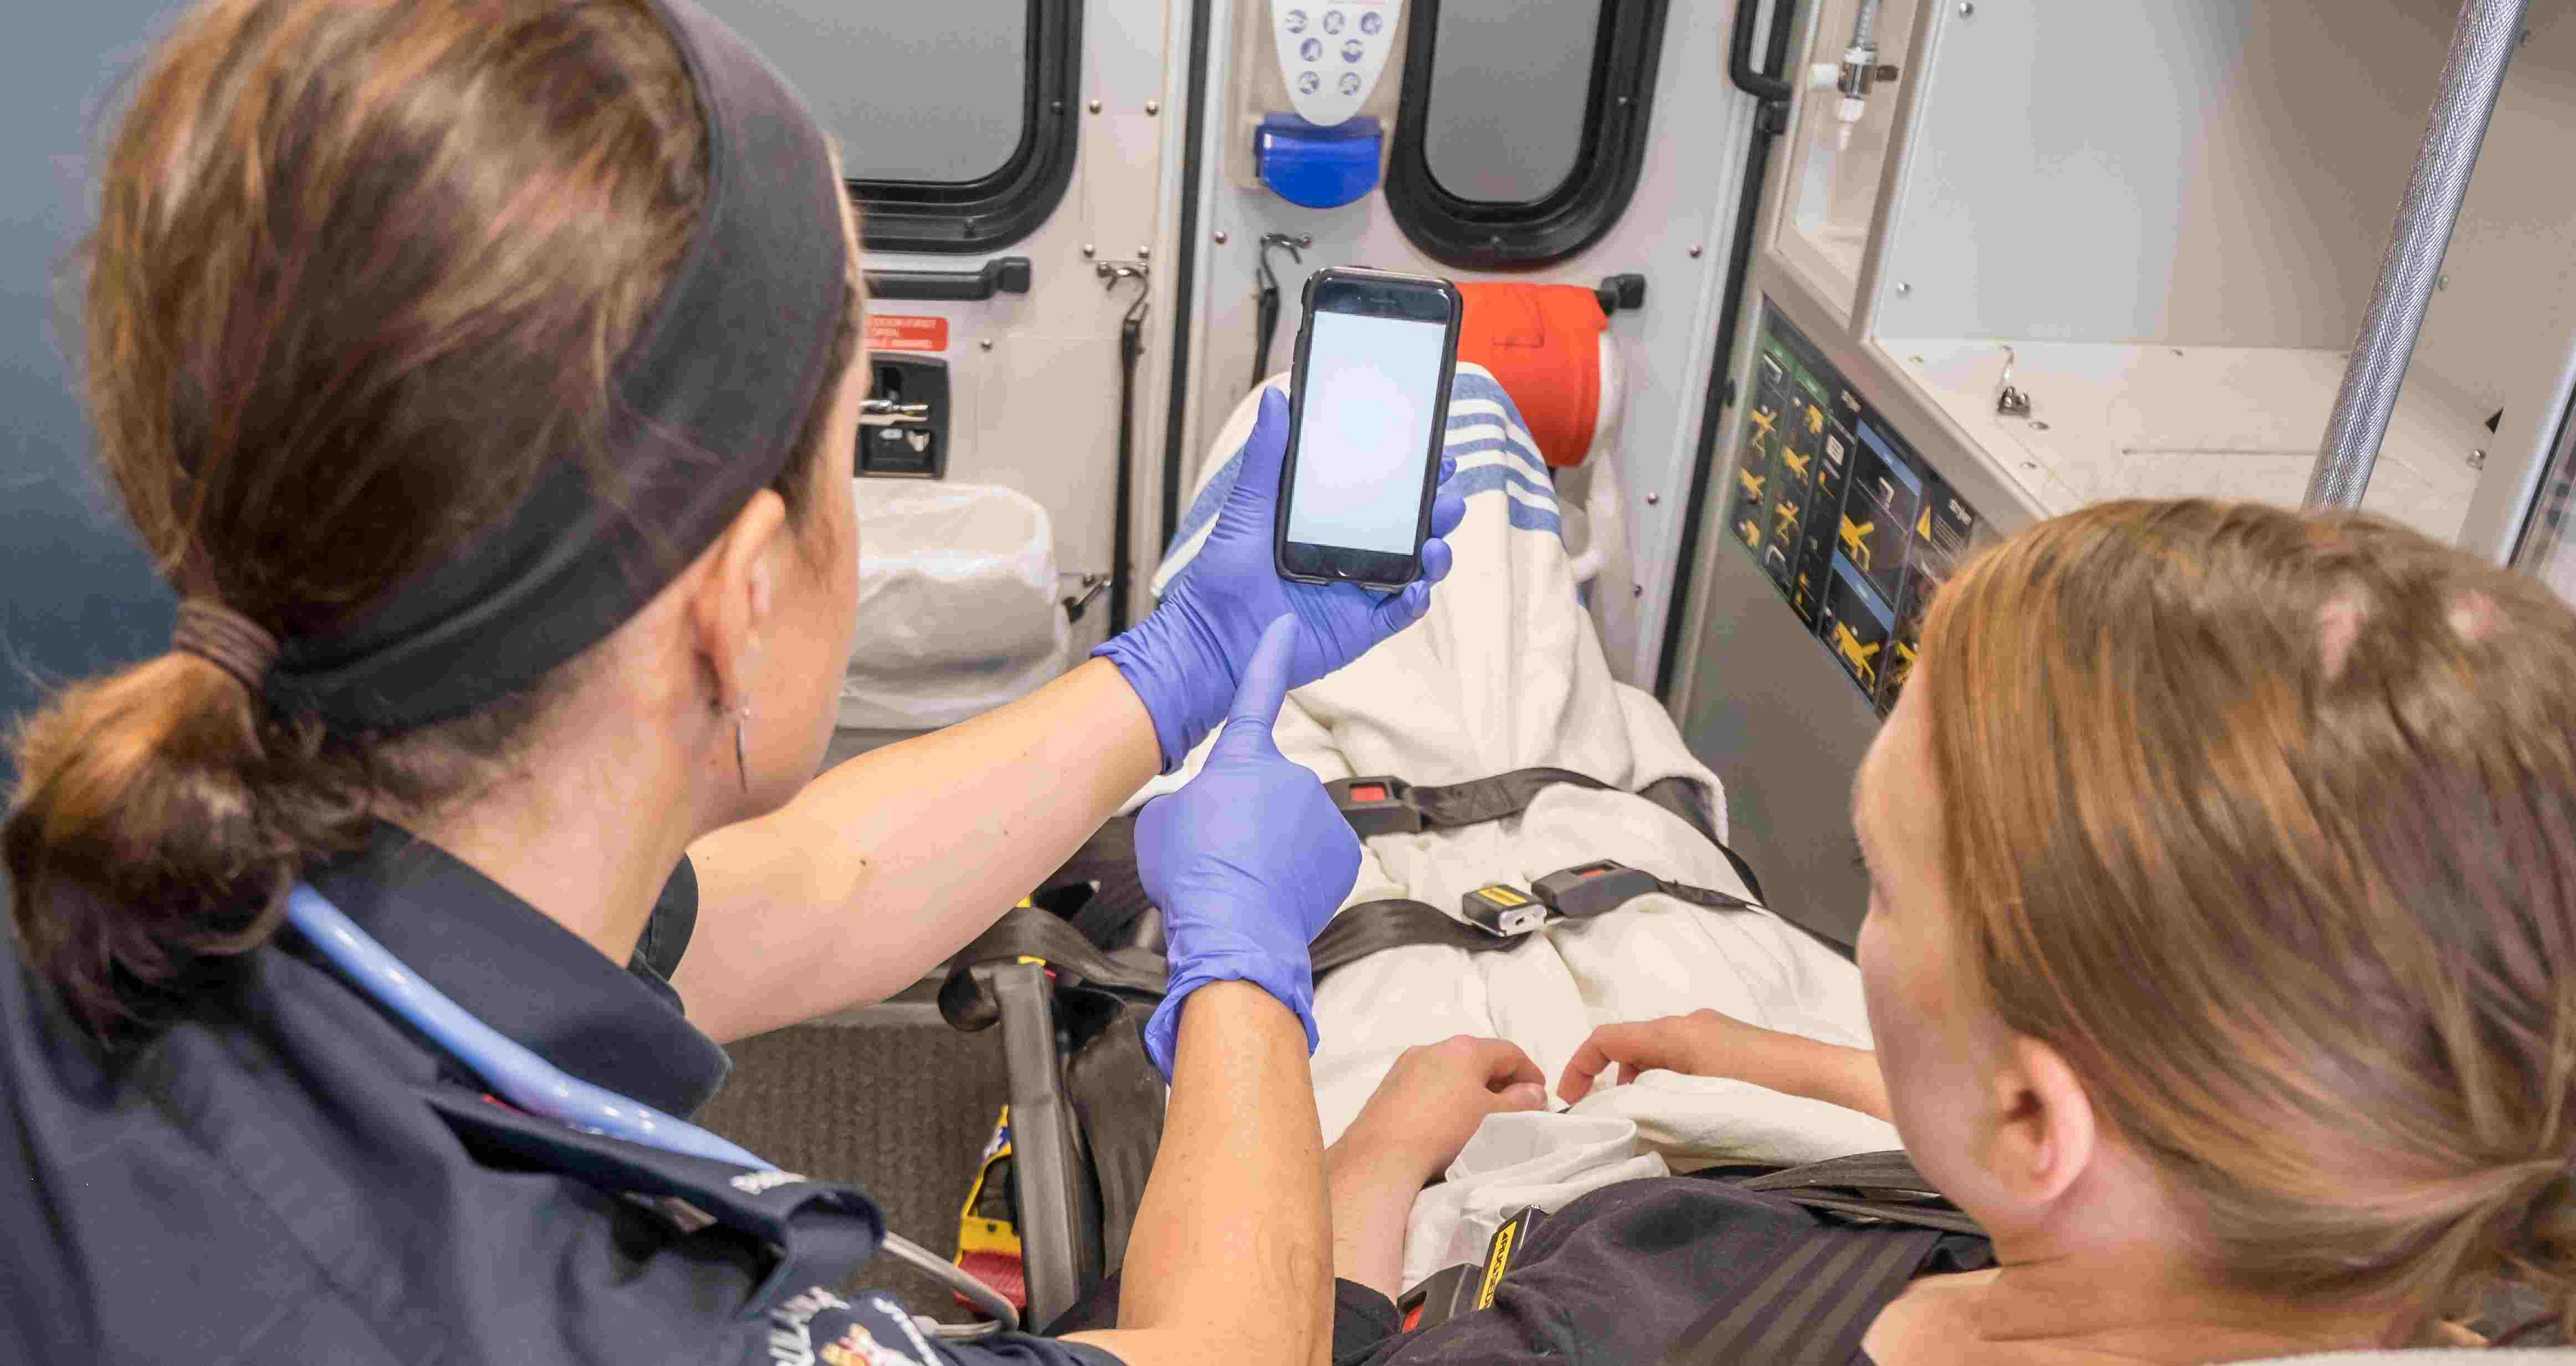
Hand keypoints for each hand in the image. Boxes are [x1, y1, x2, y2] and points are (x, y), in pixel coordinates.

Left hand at [1096, 388, 1467, 769]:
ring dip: (1436, 555)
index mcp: (1333, 523)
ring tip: (1435, 543)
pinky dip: (1416, 601)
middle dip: (1439, 511)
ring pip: (1417, 570)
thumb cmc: (1223, 573)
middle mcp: (1354, 555)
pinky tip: (1418, 587)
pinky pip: (1400, 614)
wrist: (1210, 637)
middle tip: (1449, 494)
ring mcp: (1360, 593)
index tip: (1437, 454)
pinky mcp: (1359, 629)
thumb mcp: (1249, 506)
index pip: (1387, 494)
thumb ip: (1269, 455)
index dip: (1417, 477)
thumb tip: (1277, 398)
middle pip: (1413, 529)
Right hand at [1136, 616, 1361, 1076]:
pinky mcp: (1344, 852)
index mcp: (1242, 759)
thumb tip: (1201, 810)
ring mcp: (1321, 813)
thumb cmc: (1192, 876)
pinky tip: (1272, 892)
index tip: (1286, 626)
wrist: (1232, 930)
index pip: (1256, 692)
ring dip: (1272, 847)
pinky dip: (1298, 873)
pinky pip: (1317, 856)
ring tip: (1244, 879)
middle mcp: (1290, 775)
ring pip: (1292, 826)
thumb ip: (1186, 800)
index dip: (1269, 656)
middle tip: (1222, 855)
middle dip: (1247, 817)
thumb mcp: (1159, 823)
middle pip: (1265, 789)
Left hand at [1334, 1036, 1548, 1184]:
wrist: (1382, 1155)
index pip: (1508, 1052)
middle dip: (1500, 1081)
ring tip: (1480, 1116)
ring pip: (1450, 1071)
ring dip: (1470, 1088)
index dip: (1530, 1072)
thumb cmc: (1446, 1131)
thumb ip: (1520, 1103)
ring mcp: (1406, 1065)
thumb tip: (1534, 1091)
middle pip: (1477, 1058)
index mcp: (1464, 1049)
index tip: (1540, 1094)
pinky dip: (1444, 1096)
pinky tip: (1446, 1121)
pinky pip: (1427, 1084)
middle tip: (1514, 1107)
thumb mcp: (1494, 1118)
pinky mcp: (1388, 1086)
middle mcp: (1433, 1048)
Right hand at [1558, 1008, 1802, 1104]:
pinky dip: (1669, 1082)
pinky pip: (1685, 1059)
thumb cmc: (1762, 1088)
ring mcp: (1714, 1034)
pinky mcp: (1734, 1048)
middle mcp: (1690, 1024)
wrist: (1825, 1083)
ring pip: (1659, 1054)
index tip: (1570, 1100)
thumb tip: (1624, 1116)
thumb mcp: (1696, 1098)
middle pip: (1631, 1046)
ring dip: (1643, 1083)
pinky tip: (1686, 1112)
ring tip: (1649, 1122)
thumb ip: (1654, 1102)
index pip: (1607, 1038)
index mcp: (1673, 1032)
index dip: (1579, 1066)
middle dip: (1611, 1080)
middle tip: (1611, 1120)